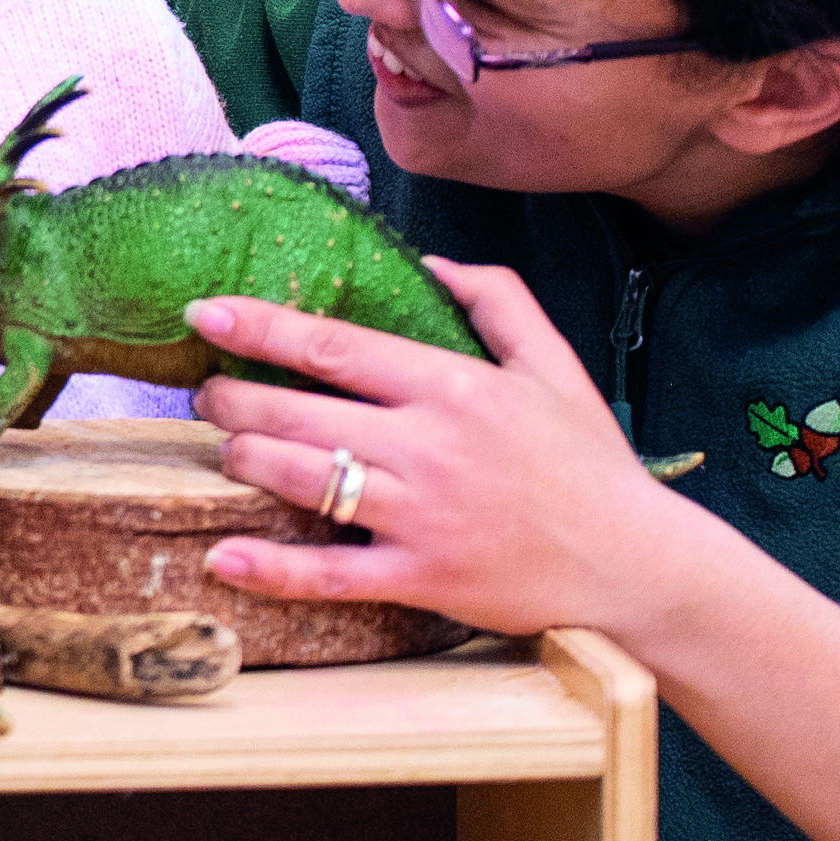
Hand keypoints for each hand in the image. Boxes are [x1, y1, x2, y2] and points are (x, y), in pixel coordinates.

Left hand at [187, 258, 695, 638]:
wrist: (637, 567)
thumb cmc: (590, 465)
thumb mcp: (555, 366)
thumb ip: (499, 302)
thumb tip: (434, 262)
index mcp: (454, 387)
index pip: (334, 346)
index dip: (259, 328)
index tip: (202, 314)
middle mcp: (429, 446)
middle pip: (297, 412)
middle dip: (232, 402)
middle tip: (205, 395)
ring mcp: (422, 516)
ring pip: (302, 480)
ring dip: (244, 462)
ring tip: (225, 451)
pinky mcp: (422, 578)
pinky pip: (330, 574)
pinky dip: (270, 568)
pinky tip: (222, 557)